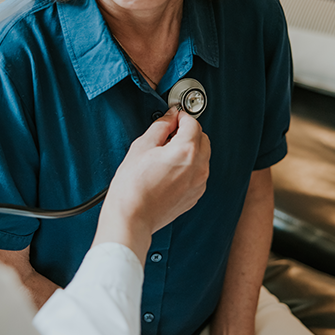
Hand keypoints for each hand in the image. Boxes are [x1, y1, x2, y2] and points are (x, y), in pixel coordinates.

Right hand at [105, 107, 210, 233]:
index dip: (181, 117)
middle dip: (188, 132)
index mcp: (186, 151)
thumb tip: (170, 116)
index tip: (172, 118)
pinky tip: (170, 170)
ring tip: (166, 155)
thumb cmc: (132, 186)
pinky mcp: (195, 195)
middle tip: (169, 135)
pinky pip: (199, 173)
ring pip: (203, 156)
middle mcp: (198, 167)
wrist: (132, 217)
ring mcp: (199, 183)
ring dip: (190, 149)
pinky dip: (190, 166)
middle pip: (202, 138)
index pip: (193, 123)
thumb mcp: (142, 146)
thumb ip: (161, 126)